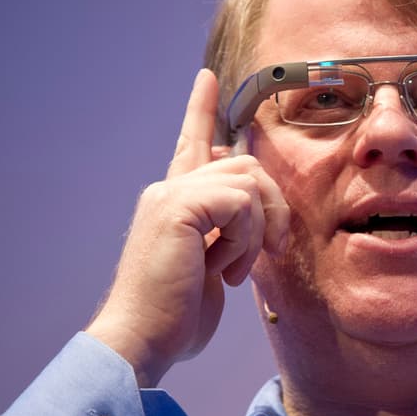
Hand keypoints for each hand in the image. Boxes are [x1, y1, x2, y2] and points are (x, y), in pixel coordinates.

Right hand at [85, 69, 288, 387]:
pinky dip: (246, 241)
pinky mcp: (179, 207)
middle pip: (245, 165)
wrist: (143, 338)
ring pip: (249, 184)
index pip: (192, 144)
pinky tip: (226, 269)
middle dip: (273, 207)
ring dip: (258, 232)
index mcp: (175, 201)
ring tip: (235, 270)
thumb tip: (251, 206)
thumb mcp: (212, 266)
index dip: (201, 110)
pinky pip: (242, 203)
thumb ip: (227, 231)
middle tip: (271, 251)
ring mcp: (171, 195)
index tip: (208, 77)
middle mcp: (169, 190)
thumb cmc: (176, 315)